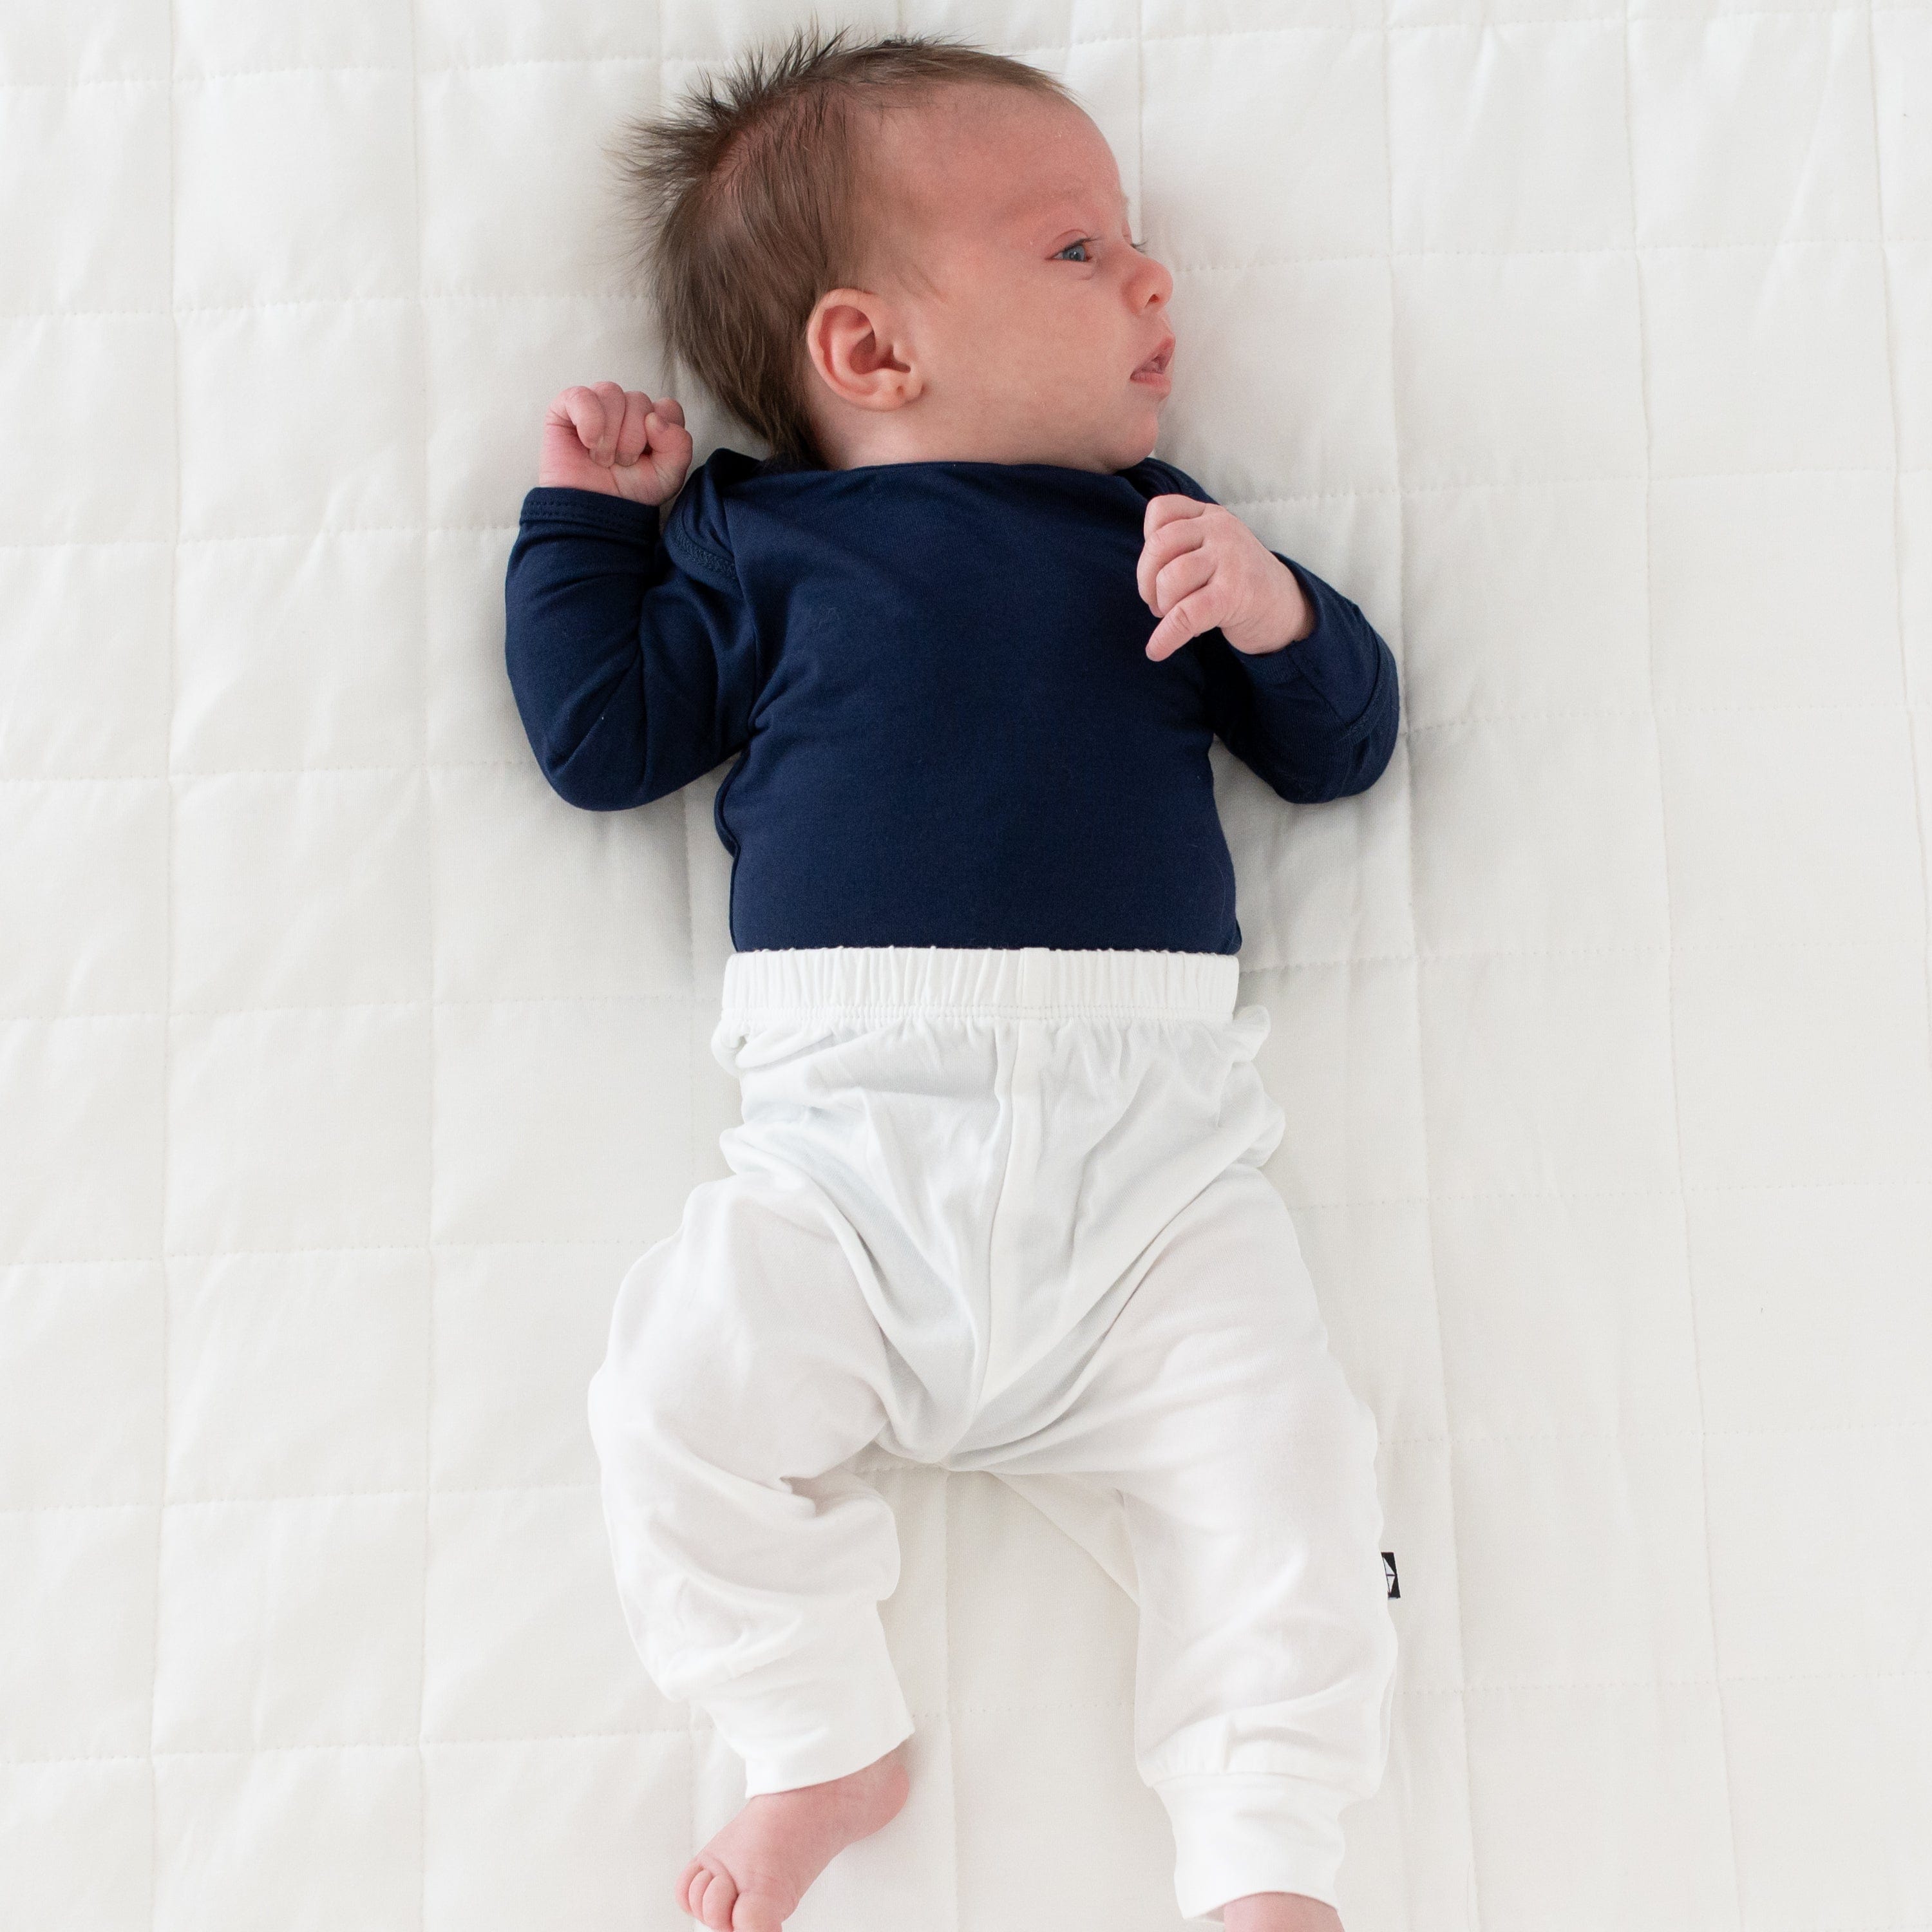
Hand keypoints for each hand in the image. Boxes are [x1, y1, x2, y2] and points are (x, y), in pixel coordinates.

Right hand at [538, 382, 693, 505]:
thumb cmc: (627, 495)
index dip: (662, 430)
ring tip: (603, 459)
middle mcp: (625, 411)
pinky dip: (589, 420)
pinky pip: (581, 396)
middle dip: (633, 438)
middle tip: (622, 463)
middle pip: (640, 400)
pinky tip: (588, 443)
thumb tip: (655, 418)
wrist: (591, 514)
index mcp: (651, 424)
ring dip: (610, 433)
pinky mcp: (566, 408)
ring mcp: (596, 407)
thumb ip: (678, 446)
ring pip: (612, 393)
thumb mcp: (667, 477)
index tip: (650, 456)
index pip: (667, 407)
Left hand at [1137, 495, 1313, 662]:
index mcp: (1210, 516)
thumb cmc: (1237, 581)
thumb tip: (1143, 574)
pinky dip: (1165, 638)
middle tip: (1157, 602)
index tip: (1157, 569)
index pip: (1161, 510)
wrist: (1284, 608)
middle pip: (1158, 545)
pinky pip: (1185, 616)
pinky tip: (1157, 651)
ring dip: (1161, 605)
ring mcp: (1230, 560)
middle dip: (1146, 581)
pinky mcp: (1233, 595)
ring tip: (1171, 616)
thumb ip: (1180, 546)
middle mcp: (1220, 530)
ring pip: (1170, 578)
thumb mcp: (1213, 549)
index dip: (1146, 543)